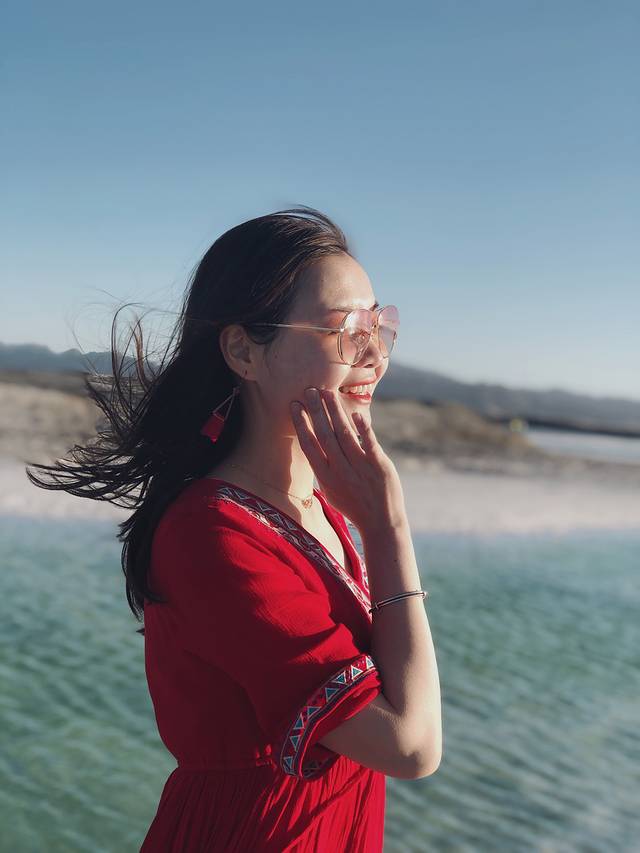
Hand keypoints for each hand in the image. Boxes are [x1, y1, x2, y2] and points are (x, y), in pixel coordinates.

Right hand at [289, 387, 405, 532]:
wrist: (381, 522)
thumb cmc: (353, 506)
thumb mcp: (331, 492)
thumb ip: (322, 469)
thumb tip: (312, 447)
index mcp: (326, 477)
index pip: (309, 445)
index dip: (301, 424)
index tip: (295, 405)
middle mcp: (340, 471)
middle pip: (324, 435)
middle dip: (316, 411)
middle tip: (310, 390)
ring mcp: (360, 467)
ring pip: (344, 434)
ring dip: (335, 411)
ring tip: (327, 393)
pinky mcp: (379, 465)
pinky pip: (369, 443)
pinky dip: (363, 428)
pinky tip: (356, 414)